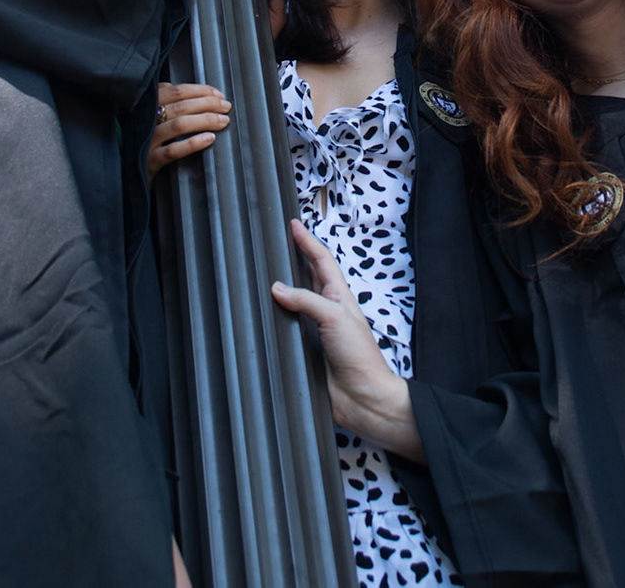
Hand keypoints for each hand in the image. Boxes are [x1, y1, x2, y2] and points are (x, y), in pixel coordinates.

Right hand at [149, 82, 229, 179]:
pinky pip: (173, 151)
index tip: (219, 95)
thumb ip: (164, 99)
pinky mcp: (149, 161)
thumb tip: (193, 90)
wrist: (126, 170)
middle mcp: (146, 120)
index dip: (200, 91)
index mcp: (147, 105)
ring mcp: (147, 141)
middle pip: (181, 106)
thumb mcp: (150, 115)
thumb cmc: (144, 139)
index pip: (176, 91)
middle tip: (226, 107)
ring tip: (223, 121)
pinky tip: (209, 139)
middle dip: (208, 104)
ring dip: (205, 120)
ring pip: (179, 125)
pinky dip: (193, 143)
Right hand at [271, 219, 424, 461]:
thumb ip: (307, 301)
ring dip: (281, 290)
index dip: (308, 242)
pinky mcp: (304, 352)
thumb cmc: (360, 357)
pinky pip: (285, 331)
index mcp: (339, 298)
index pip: (321, 262)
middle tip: (277, 243)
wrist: (363, 398)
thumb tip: (278, 288)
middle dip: (295, 259)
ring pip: (294, 304)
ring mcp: (315, 332)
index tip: (293, 225)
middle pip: (308, 278)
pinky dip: (274, 322)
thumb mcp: (336, 318)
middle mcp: (327, 312)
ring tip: (263, 274)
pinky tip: (261, 318)